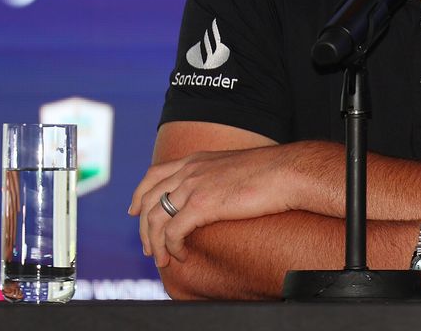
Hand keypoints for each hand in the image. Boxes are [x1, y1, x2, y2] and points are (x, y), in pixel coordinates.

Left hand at [127, 145, 307, 266]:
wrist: (286, 171)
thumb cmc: (271, 172)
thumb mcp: (235, 167)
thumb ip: (217, 177)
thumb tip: (218, 193)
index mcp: (196, 160)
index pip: (154, 174)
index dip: (139, 194)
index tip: (134, 211)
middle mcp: (189, 170)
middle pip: (148, 199)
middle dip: (143, 227)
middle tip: (148, 247)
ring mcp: (193, 186)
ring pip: (156, 218)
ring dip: (155, 243)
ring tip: (162, 259)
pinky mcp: (202, 204)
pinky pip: (173, 231)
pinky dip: (172, 247)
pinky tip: (182, 256)